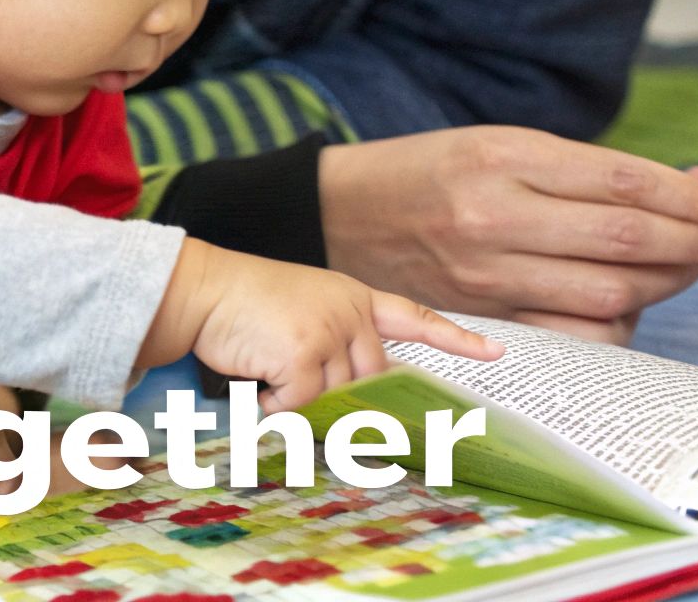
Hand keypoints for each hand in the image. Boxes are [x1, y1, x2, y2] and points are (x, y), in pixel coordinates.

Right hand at [139, 240, 503, 413]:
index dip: (456, 339)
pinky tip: (259, 388)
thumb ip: (334, 342)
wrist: (201, 289)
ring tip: (267, 380)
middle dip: (340, 399)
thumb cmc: (243, 304)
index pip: (415, 318)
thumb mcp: (302, 310)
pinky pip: (303, 406)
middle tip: (298, 394)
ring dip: (301, 404)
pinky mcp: (305, 353)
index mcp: (354, 298)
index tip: (496, 353)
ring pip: (337, 397)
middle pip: (372, 380)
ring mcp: (330, 331)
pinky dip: (278, 408)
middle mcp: (350, 312)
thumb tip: (356, 399)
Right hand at [316, 126, 697, 343]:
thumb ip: (592, 171)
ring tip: (696, 264)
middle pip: (629, 241)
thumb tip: (695, 186)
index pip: (628, 183)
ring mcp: (487, 275)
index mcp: (505, 156)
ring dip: (671, 282)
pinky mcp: (481, 316)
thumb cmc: (434, 172)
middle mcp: (496, 217)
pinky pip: (573, 335)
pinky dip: (620, 324)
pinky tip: (635, 303)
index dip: (697, 201)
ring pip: (610, 293)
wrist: (337, 216)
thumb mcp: (505, 144)